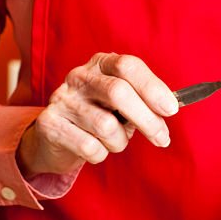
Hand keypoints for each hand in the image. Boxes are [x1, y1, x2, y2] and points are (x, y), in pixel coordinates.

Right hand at [18, 53, 178, 176]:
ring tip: (114, 142)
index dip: (152, 87)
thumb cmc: (98, 117)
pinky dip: (100, 155)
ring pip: (105, 126)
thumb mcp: (121, 103)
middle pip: (118, 93)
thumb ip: (144, 102)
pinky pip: (89, 147)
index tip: (171, 109)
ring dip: (119, 142)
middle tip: (162, 139)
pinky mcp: (49, 124)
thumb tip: (170, 107)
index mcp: (101, 64)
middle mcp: (79, 77)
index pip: (128, 66)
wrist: (54, 137)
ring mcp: (62, 99)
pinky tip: (94, 149)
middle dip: (147, 120)